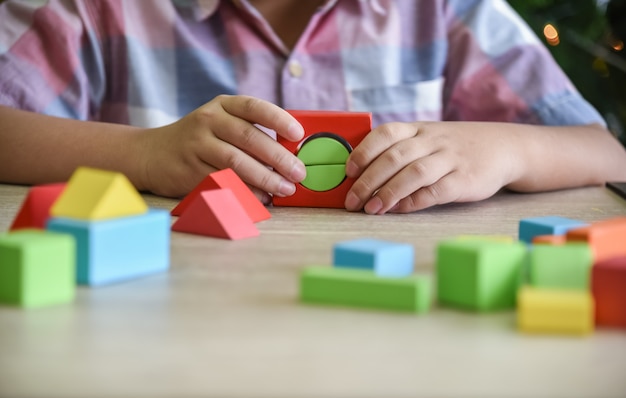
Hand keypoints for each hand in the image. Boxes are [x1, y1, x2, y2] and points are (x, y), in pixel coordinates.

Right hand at [136, 95, 305, 202]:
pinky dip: (246, 191)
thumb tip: (291, 154)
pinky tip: (262, 198)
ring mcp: (196, 145)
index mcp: (223, 105)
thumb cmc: (199, 139)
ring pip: (236, 162)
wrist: (151, 154)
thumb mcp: (220, 123)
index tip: (299, 135)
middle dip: (279, 158)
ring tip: (285, 189)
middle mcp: (208, 121)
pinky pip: (223, 182)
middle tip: (299, 173)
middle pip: (249, 138)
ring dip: (265, 178)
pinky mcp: (189, 170)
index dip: (279, 120)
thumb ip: (251, 131)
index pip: (254, 107)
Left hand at [344, 121, 519, 213]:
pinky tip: (399, 210)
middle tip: (351, 201)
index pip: (386, 134)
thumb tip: (359, 177)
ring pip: (414, 173)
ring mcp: (451, 160)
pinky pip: (436, 191)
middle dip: (368, 180)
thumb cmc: (453, 147)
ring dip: (388, 193)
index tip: (348, 170)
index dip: (364, 151)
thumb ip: (398, 151)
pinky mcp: (466, 180)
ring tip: (371, 210)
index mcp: (418, 129)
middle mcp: (433, 141)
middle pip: (395, 157)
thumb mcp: (427, 138)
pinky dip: (415, 201)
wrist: (503, 147)